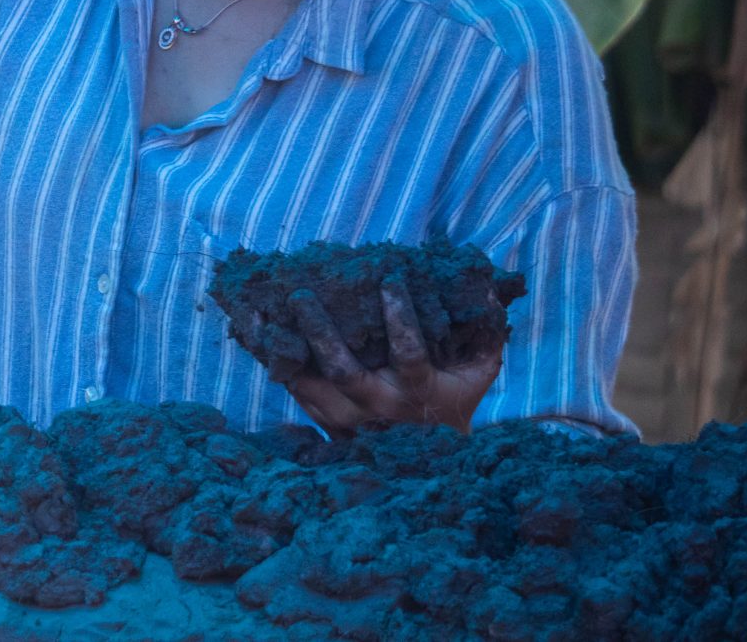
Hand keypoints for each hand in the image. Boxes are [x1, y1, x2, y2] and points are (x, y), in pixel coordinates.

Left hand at [255, 273, 503, 437]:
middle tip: (301, 294)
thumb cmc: (454, 404)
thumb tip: (491, 287)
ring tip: (259, 310)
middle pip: (344, 372)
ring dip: (283, 347)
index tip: (390, 280)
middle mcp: (379, 407)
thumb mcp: (477, 374)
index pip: (409, 354)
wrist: (431, 465)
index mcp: (418, 392)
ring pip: (307, 385)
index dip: (400, 318)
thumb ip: (486, 334)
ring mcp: (347, 419)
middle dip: (321, 332)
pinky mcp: (325, 422)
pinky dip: (274, 362)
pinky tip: (255, 331)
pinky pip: (294, 390)